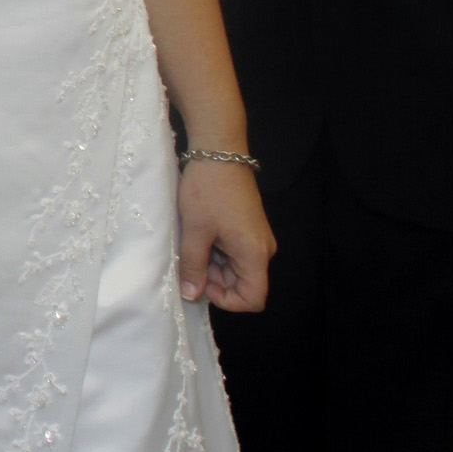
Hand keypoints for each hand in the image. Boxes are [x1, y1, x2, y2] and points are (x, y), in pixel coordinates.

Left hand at [178, 159, 271, 311]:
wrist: (219, 150)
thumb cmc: (208, 189)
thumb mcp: (194, 231)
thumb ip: (193, 267)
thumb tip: (192, 295)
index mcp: (254, 253)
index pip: (254, 299)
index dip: (227, 301)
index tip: (202, 283)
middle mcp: (262, 249)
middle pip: (243, 283)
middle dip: (214, 280)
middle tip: (190, 258)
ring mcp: (256, 237)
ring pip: (235, 268)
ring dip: (212, 264)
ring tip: (192, 242)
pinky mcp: (248, 227)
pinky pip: (234, 251)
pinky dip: (215, 250)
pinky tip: (199, 234)